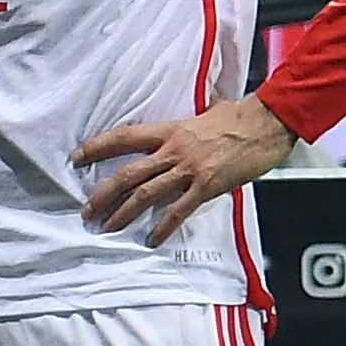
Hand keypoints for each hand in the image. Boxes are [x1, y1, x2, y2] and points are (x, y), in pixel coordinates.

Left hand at [71, 93, 289, 243]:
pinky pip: (178, 210)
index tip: (77, 158)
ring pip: (146, 194)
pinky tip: (151, 240)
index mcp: (170, 130)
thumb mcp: (212, 108)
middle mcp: (173, 150)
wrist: (268, 124)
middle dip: (103, 194)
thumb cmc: (243, 116)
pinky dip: (163, 227)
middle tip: (87, 211)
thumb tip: (208, 105)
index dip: (97, 147)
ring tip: (107, 228)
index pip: (124, 137)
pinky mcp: (207, 186)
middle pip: (128, 173)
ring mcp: (190, 170)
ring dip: (123, 213)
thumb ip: (200, 112)